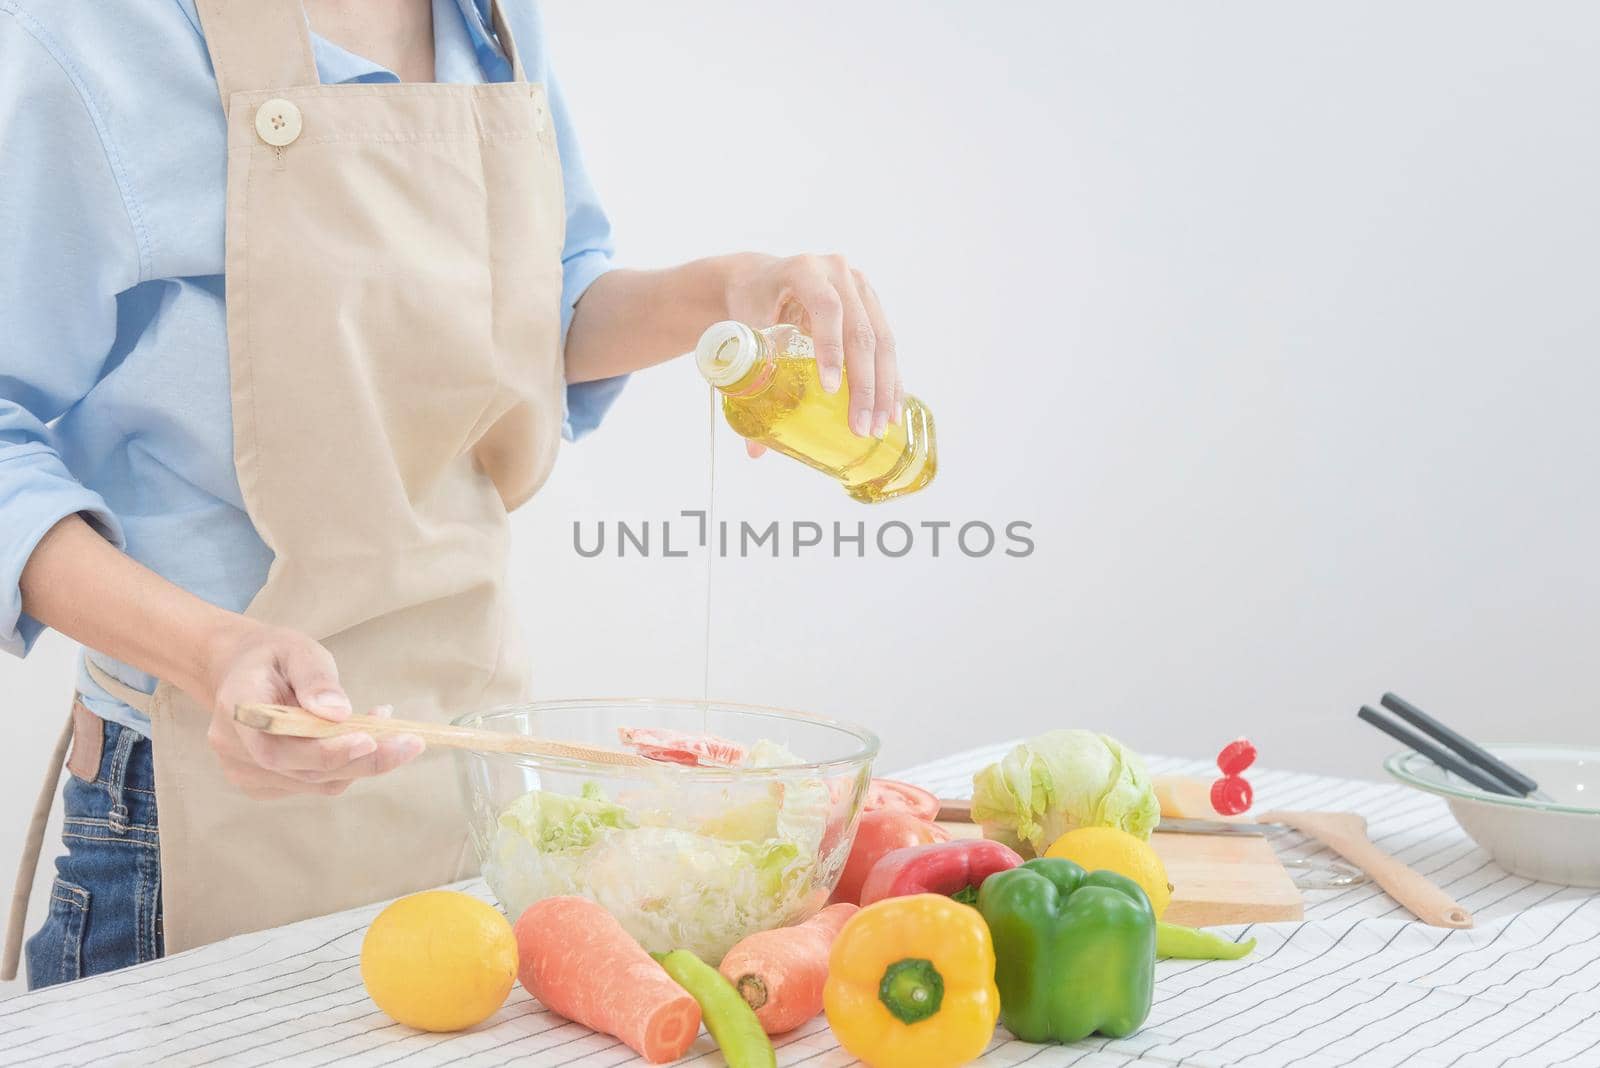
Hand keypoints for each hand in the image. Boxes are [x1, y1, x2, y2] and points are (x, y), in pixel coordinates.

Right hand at [198, 622, 422, 798]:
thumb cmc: (272, 657)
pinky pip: (314, 783)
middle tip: (410, 742)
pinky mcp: (263, 784)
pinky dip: (347, 765)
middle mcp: (233, 749)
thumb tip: (338, 713)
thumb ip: (316, 678)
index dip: (324, 753)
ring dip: (361, 761)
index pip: (276, 749)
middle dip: (363, 760)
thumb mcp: (297, 649)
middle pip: (304, 771)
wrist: (241, 671)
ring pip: (315, 782)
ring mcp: (245, 772)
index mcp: (237, 709)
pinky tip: (365, 737)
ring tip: (390, 728)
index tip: (369, 739)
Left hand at [724, 253, 901, 439]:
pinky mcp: (872, 304)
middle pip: (861, 331)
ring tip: (879, 426)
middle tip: (860, 426)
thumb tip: (755, 450)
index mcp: (804, 270)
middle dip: (864, 385)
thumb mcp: (744, 332)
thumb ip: (746, 383)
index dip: (831, 348)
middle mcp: (839, 273)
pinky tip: (892, 409)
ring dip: (883, 388)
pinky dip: (890, 379)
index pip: (826, 309)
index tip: (829, 390)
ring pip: (882, 341)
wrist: (760, 278)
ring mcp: (861, 287)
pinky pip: (887, 345)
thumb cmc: (750, 304)